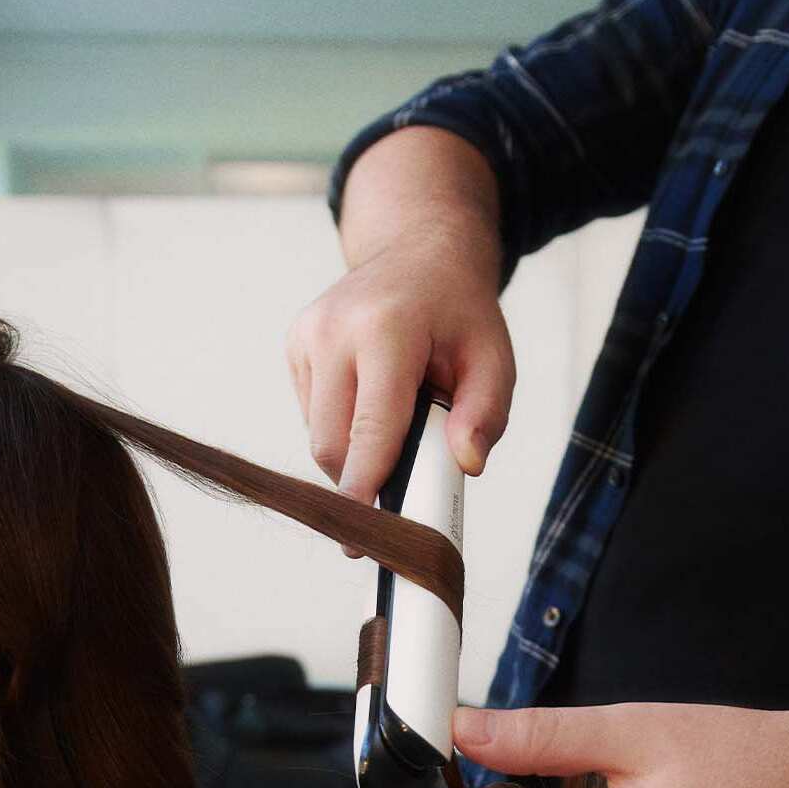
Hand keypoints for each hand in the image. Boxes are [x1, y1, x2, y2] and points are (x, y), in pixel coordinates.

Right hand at [285, 222, 514, 551]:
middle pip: (333, 443)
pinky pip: (313, 415)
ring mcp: (307, 335)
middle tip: (395, 496)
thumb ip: (487, 414)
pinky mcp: (294, 345)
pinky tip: (372, 400)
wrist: (418, 252)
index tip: (362, 535)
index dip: (365, 488)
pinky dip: (343, 426)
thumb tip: (466, 466)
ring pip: (319, 435)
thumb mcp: (494, 357)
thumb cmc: (459, 313)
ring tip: (397, 421)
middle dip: (361, 480)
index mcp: (386, 328)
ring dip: (354, 451)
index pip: (371, 428)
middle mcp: (334, 329)